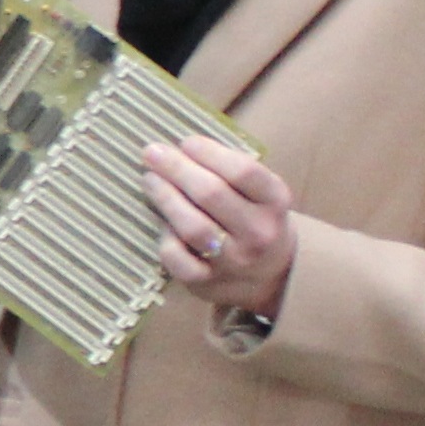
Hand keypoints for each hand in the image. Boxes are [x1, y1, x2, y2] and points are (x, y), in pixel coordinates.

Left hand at [145, 135, 297, 322]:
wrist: (272, 275)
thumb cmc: (255, 218)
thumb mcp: (261, 192)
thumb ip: (230, 170)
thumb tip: (181, 147)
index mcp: (275, 202)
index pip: (242, 171)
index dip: (209, 153)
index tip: (186, 142)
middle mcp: (259, 233)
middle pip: (211, 194)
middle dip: (177, 168)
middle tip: (152, 152)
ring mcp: (234, 261)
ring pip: (193, 226)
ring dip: (165, 198)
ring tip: (150, 179)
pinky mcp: (207, 283)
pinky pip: (177, 258)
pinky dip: (165, 237)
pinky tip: (161, 220)